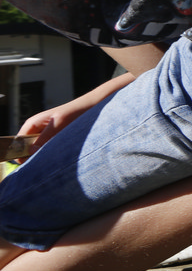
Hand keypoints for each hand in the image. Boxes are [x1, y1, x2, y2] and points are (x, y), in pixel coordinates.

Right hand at [15, 72, 134, 158]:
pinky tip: (63, 159)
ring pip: (39, 152)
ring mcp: (47, 136)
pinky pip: (50, 151)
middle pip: (27, 150)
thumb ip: (45, 136)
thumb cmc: (77, 110)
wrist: (95, 106)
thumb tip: (31, 151)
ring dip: (45, 157)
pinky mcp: (58, 140)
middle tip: (45, 165)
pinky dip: (54, 156)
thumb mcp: (60, 122)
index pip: (17, 142)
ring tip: (56, 161)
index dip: (19, 153)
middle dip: (33, 158)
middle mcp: (37, 130)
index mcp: (33, 124)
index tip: (28, 163)